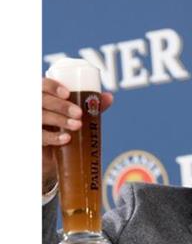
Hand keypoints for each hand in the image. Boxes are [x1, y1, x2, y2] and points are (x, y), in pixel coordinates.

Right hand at [42, 77, 112, 193]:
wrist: (54, 158)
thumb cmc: (64, 130)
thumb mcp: (76, 117)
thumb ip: (89, 106)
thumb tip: (109, 97)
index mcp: (44, 98)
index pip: (42, 85)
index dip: (52, 86)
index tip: (67, 93)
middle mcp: (34, 108)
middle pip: (41, 100)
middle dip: (61, 105)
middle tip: (79, 113)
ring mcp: (32, 124)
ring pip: (40, 117)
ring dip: (59, 120)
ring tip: (77, 125)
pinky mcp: (33, 140)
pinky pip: (39, 137)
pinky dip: (53, 137)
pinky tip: (66, 139)